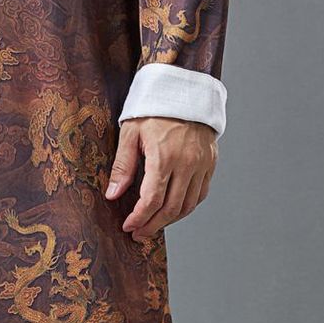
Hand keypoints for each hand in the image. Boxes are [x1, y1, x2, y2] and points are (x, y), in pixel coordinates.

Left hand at [105, 115, 217, 239]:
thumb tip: (112, 194)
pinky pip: (200, 194)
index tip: (129, 227)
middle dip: (153, 225)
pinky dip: (187, 207)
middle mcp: (187, 163)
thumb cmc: (154, 108)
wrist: (184, 89)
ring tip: (153, 224)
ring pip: (188, 205)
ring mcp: (202, 164)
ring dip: (170, 220)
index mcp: (164, 156)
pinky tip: (173, 210)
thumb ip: (122, 166)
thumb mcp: (131, 132)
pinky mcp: (210, 163)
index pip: (152, 199)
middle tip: (139, 233)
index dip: (140, 218)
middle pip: (171, 208)